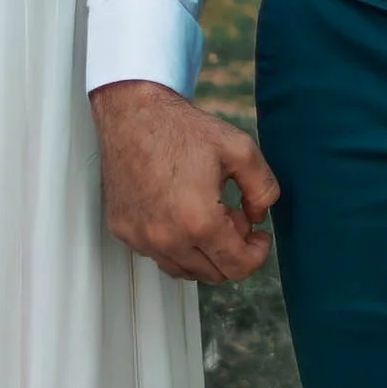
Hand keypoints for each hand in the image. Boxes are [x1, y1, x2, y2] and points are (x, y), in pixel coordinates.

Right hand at [93, 81, 278, 282]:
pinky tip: (181, 212)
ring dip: (204, 252)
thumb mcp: (240, 149)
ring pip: (185, 270)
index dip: (257, 254)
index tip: (259, 235)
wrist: (131, 113)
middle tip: (234, 217)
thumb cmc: (183, 129)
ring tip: (208, 214)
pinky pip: (158, 254)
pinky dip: (176, 245)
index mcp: (199, 222)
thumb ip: (263, 189)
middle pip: (213, 274)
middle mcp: (166, 238)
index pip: (238, 268)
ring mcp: (140, 238)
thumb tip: (259, 217)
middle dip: (232, 251)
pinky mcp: (123, 230)